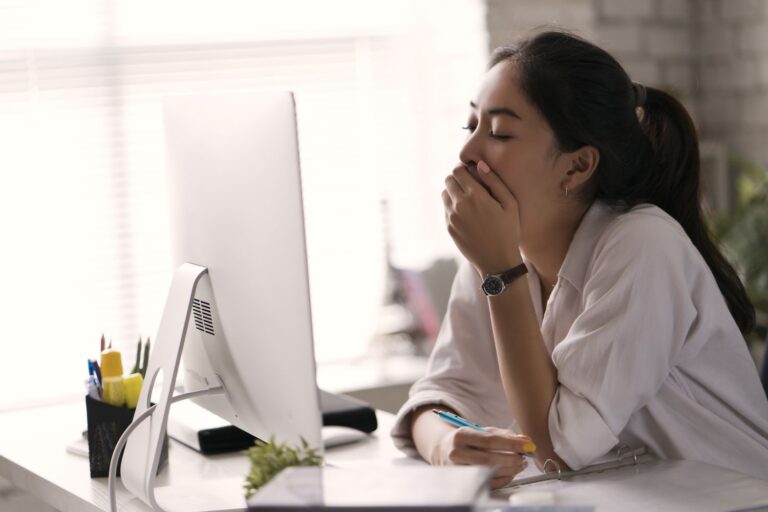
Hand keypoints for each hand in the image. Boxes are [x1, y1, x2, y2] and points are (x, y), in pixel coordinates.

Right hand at [432, 426, 533, 489]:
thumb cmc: (468, 440)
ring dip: (510, 469)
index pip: (489, 440)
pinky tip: (511, 472)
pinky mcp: (463, 482)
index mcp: (461, 435)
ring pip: (489, 473)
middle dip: (511, 459)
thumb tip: (526, 440)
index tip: (527, 445)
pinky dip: (504, 479)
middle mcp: (456, 453)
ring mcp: (458, 470)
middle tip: (524, 457)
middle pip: (488, 459)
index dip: (511, 443)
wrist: (444, 450)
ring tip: (520, 464)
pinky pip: (488, 483)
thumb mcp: (481, 431)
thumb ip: (504, 434)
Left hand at [442, 161, 521, 275]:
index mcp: (476, 196)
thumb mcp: (510, 204)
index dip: (464, 169)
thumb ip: (495, 182)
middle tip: (470, 185)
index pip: (458, 171)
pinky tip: (467, 214)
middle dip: (457, 179)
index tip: (472, 173)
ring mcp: (452, 217)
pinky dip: (453, 207)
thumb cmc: (508, 231)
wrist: (497, 261)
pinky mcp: (449, 228)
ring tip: (468, 199)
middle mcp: (460, 205)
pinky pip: (446, 209)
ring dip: (453, 192)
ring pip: (444, 194)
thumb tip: (479, 165)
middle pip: (448, 180)